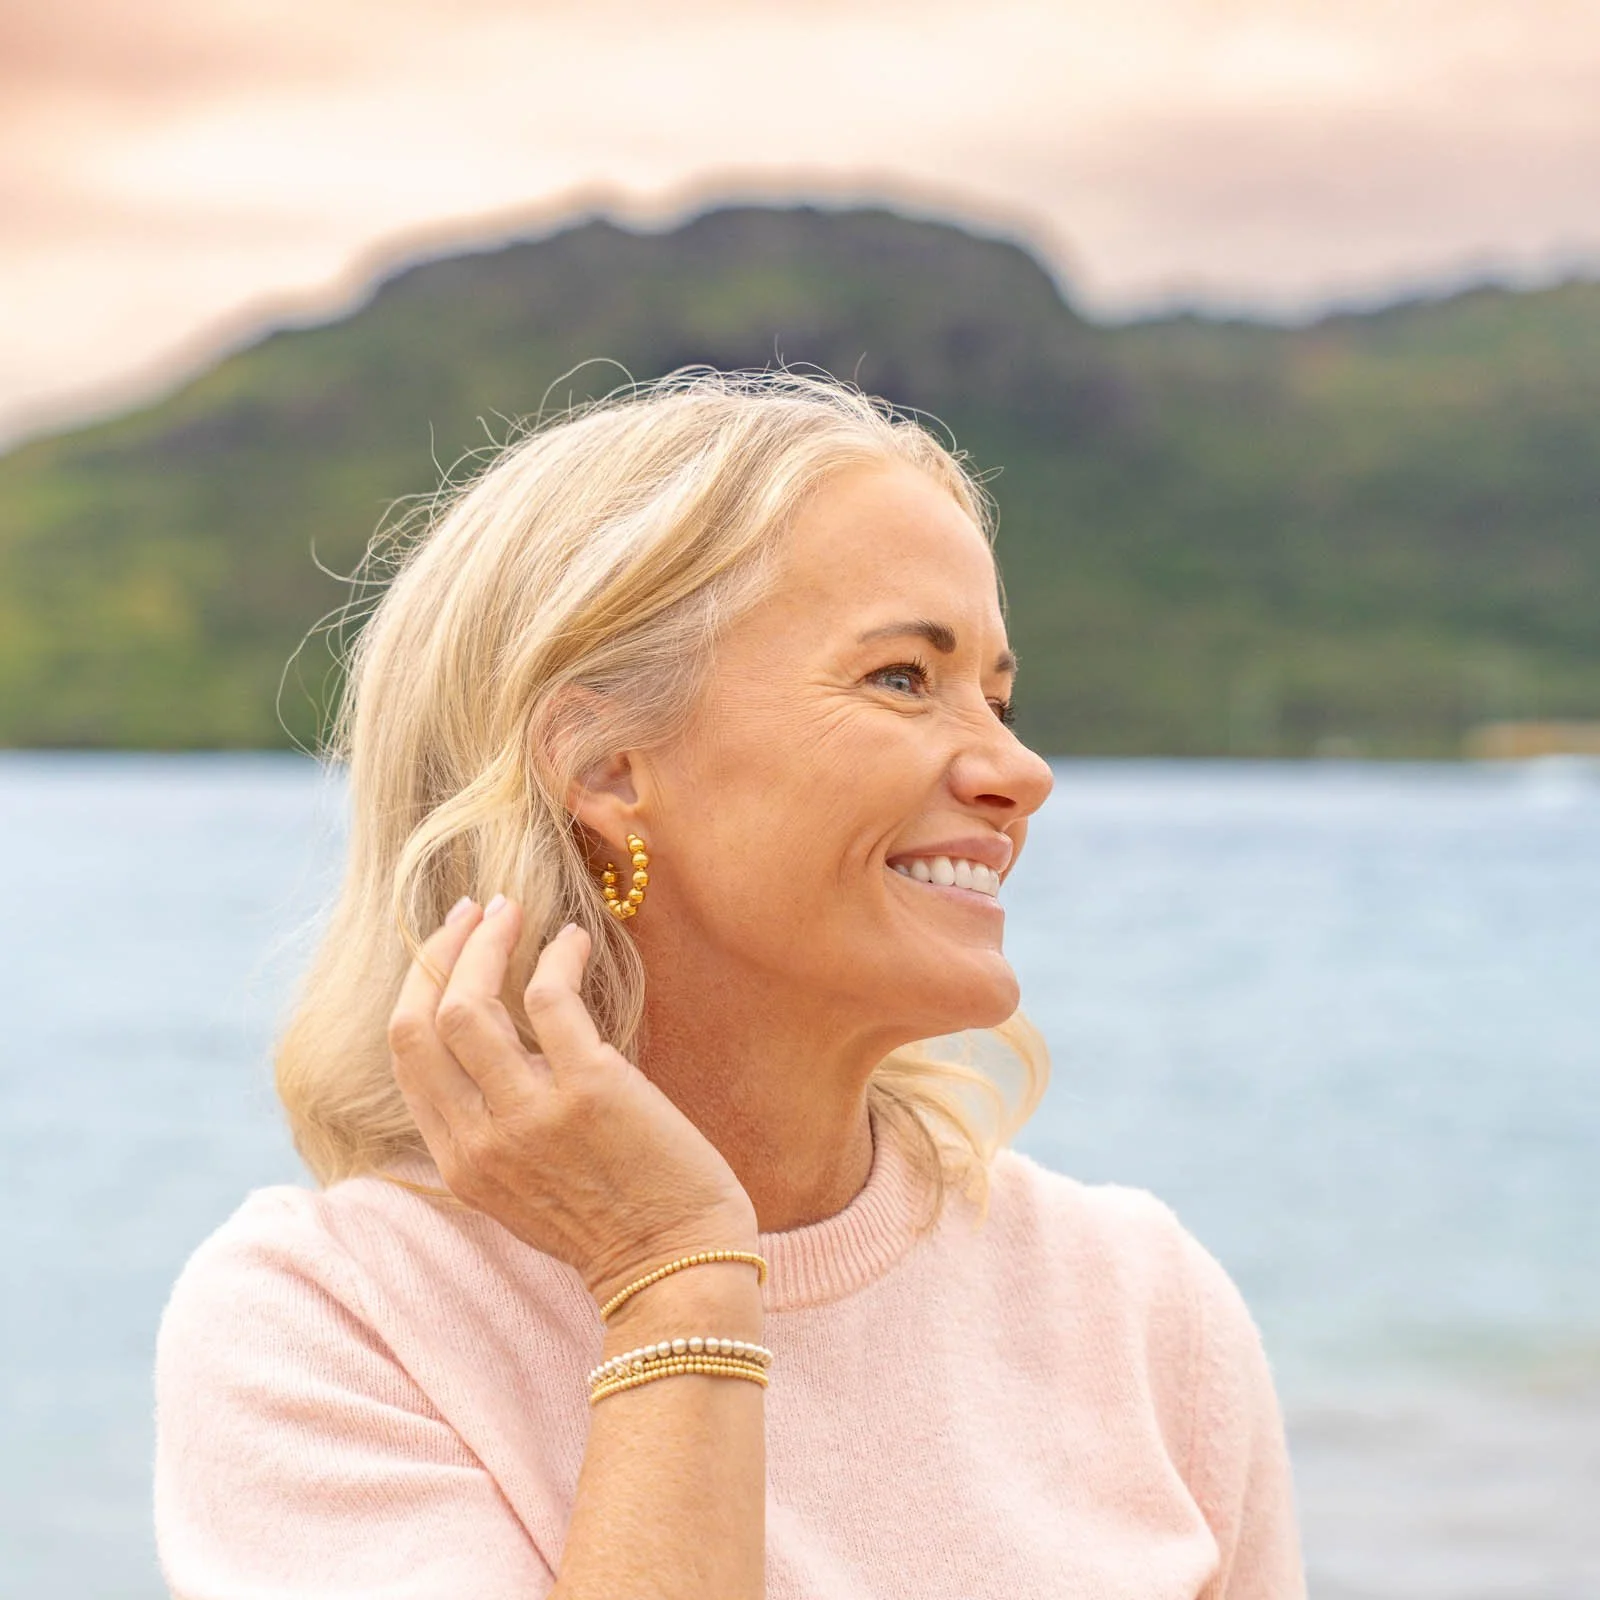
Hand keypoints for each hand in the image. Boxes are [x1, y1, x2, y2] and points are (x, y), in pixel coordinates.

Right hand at [387, 897, 758, 1308]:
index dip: (419, 988)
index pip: (407, 1057)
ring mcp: (531, 1115)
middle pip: (421, 1023)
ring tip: (515, 909)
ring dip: (490, 942)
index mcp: (459, 1163)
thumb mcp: (522, 1186)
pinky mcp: (589, 1090)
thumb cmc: (612, 1221)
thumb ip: (493, 1127)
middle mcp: (481, 1140)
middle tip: (477, 911)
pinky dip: (558, 957)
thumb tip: (494, 1045)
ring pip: (471, 1004)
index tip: (448, 946)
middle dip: (441, 953)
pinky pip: (550, 999)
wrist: (677, 1266)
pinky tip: (575, 941)